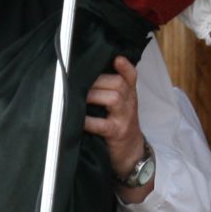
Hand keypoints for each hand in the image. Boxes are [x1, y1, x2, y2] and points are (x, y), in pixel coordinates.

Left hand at [84, 56, 145, 181]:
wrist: (131, 153)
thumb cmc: (119, 125)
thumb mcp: (120, 106)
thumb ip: (110, 91)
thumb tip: (85, 76)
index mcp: (129, 95)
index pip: (131, 76)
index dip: (125, 66)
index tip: (116, 58)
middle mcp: (129, 104)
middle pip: (118, 84)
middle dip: (98, 80)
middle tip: (80, 83)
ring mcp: (124, 119)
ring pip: (114, 98)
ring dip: (93, 96)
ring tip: (80, 98)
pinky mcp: (117, 133)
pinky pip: (103, 124)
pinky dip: (88, 121)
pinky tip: (78, 120)